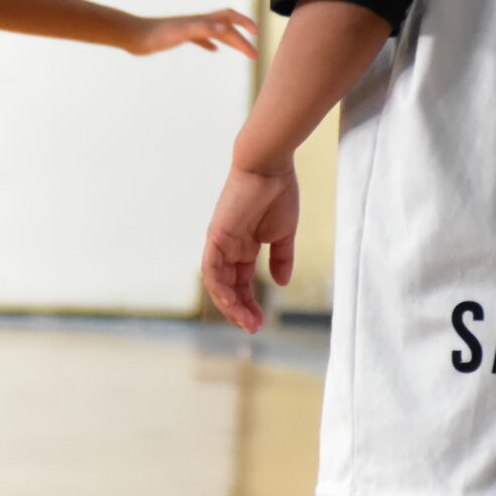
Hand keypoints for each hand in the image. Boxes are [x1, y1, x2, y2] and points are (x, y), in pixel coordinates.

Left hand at [128, 8, 258, 58]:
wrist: (134, 36)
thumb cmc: (156, 35)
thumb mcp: (182, 32)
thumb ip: (203, 29)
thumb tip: (225, 30)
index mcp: (201, 21)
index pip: (230, 18)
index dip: (245, 23)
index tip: (257, 34)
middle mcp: (197, 23)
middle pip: (226, 28)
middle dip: (242, 40)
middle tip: (254, 55)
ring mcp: (188, 30)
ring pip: (216, 33)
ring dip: (230, 40)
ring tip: (242, 50)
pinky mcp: (179, 37)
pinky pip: (200, 39)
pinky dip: (210, 44)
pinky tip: (213, 50)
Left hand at [201, 163, 299, 331]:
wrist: (269, 167)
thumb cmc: (278, 194)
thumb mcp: (284, 234)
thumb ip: (282, 258)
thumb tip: (281, 282)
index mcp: (244, 247)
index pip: (241, 282)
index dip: (249, 303)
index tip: (260, 322)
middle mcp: (229, 248)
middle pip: (229, 287)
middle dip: (239, 310)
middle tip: (253, 328)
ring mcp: (220, 242)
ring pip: (217, 282)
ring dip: (230, 305)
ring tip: (245, 321)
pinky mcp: (216, 236)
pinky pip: (211, 268)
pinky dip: (218, 287)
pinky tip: (231, 302)